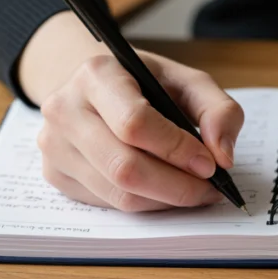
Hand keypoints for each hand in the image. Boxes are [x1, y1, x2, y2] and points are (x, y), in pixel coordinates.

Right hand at [35, 50, 242, 211]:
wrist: (91, 88)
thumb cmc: (143, 84)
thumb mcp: (186, 81)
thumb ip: (217, 110)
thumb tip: (223, 156)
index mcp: (96, 74)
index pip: (134, 123)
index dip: (176, 149)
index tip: (210, 164)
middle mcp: (65, 109)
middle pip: (125, 167)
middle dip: (177, 186)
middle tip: (209, 189)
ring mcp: (54, 145)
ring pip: (118, 193)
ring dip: (165, 200)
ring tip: (194, 191)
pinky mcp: (55, 173)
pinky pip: (108, 203)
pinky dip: (145, 203)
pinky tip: (163, 191)